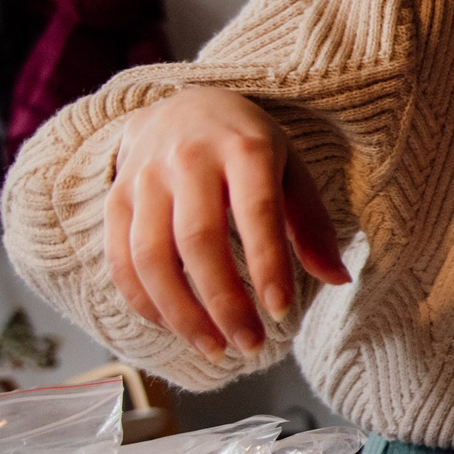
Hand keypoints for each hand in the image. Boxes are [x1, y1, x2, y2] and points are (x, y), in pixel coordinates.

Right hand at [105, 87, 347, 359]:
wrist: (182, 106)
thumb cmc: (248, 146)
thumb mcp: (291, 169)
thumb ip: (311, 224)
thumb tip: (338, 279)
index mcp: (245, 147)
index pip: (256, 211)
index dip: (267, 265)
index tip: (279, 312)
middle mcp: (188, 159)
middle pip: (198, 241)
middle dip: (223, 302)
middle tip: (249, 344)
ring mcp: (144, 178)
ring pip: (151, 256)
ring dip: (181, 313)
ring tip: (214, 347)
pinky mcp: (115, 198)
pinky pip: (119, 258)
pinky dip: (144, 301)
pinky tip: (173, 327)